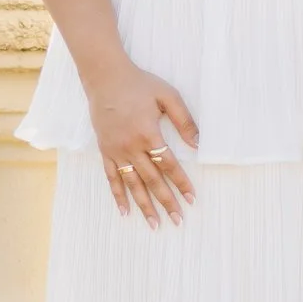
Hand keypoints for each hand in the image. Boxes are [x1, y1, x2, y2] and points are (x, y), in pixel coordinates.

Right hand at [85, 63, 198, 226]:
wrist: (105, 78)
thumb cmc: (139, 84)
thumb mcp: (167, 95)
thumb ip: (184, 120)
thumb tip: (197, 144)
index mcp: (149, 133)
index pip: (169, 165)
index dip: (182, 183)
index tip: (192, 198)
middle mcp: (132, 147)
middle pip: (152, 180)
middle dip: (166, 201)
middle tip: (178, 220)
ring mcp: (116, 150)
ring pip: (132, 184)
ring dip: (144, 205)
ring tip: (155, 224)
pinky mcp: (105, 150)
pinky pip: (112, 177)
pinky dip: (118, 195)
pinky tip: (125, 210)